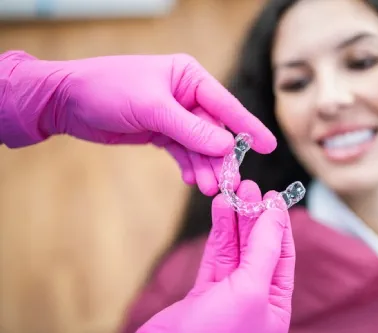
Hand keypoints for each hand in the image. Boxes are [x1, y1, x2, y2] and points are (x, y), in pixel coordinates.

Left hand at [0, 52, 275, 194]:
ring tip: (207, 189)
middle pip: (215, 131)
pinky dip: (189, 166)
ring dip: (205, 167)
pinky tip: (192, 180)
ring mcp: (175, 115)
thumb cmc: (108, 90)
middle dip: (221, 158)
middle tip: (227, 184)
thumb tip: (227, 146)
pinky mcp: (162, 132)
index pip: (226, 105)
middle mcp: (187, 95)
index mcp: (189, 76)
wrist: (67, 100)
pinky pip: (183, 152)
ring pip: (200, 146)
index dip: (248, 127)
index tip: (268, 146)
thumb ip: (191, 130)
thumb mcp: (153, 108)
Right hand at [137, 180, 294, 332]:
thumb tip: (276, 214)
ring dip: (234, 221)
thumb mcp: (250, 290)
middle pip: (257, 248)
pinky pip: (214, 257)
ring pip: (234, 250)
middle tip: (248, 187)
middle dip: (254, 216)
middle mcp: (254, 299)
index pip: (282, 255)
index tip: (272, 195)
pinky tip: (219, 212)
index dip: (278, 223)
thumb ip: (264, 250)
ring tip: (232, 192)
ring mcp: (227, 296)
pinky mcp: (203, 294)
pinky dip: (217, 234)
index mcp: (275, 305)